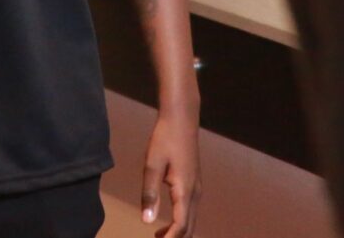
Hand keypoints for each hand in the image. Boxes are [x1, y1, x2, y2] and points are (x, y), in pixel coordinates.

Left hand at [141, 111, 200, 237]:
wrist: (181, 118)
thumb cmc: (165, 139)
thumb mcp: (152, 165)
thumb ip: (149, 193)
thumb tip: (146, 221)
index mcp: (185, 191)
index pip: (180, 226)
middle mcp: (195, 193)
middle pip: (189, 228)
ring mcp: (197, 188)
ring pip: (191, 221)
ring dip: (177, 233)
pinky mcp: (194, 184)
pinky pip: (190, 211)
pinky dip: (180, 223)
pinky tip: (165, 223)